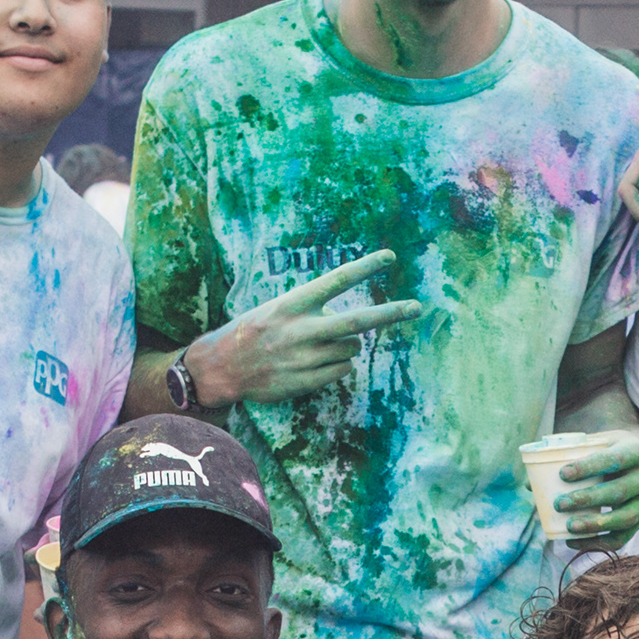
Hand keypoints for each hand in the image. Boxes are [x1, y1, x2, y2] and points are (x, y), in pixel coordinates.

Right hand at [185, 252, 425, 407]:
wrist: (222, 368)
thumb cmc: (254, 332)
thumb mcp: (277, 309)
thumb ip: (312, 310)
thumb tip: (351, 321)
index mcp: (292, 303)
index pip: (337, 280)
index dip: (365, 267)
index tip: (390, 257)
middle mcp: (300, 329)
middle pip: (357, 321)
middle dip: (390, 313)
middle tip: (416, 307)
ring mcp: (304, 357)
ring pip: (351, 349)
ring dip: (347, 346)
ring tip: (320, 345)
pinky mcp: (305, 381)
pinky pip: (342, 370)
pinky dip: (338, 365)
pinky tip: (316, 363)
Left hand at [548, 432, 638, 549]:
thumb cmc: (611, 449)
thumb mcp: (597, 443)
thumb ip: (568, 456)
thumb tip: (530, 484)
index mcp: (637, 451)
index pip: (614, 459)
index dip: (589, 467)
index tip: (563, 473)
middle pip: (619, 491)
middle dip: (588, 499)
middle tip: (559, 503)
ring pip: (624, 517)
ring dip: (595, 524)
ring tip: (569, 526)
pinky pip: (623, 537)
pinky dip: (598, 543)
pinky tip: (574, 542)